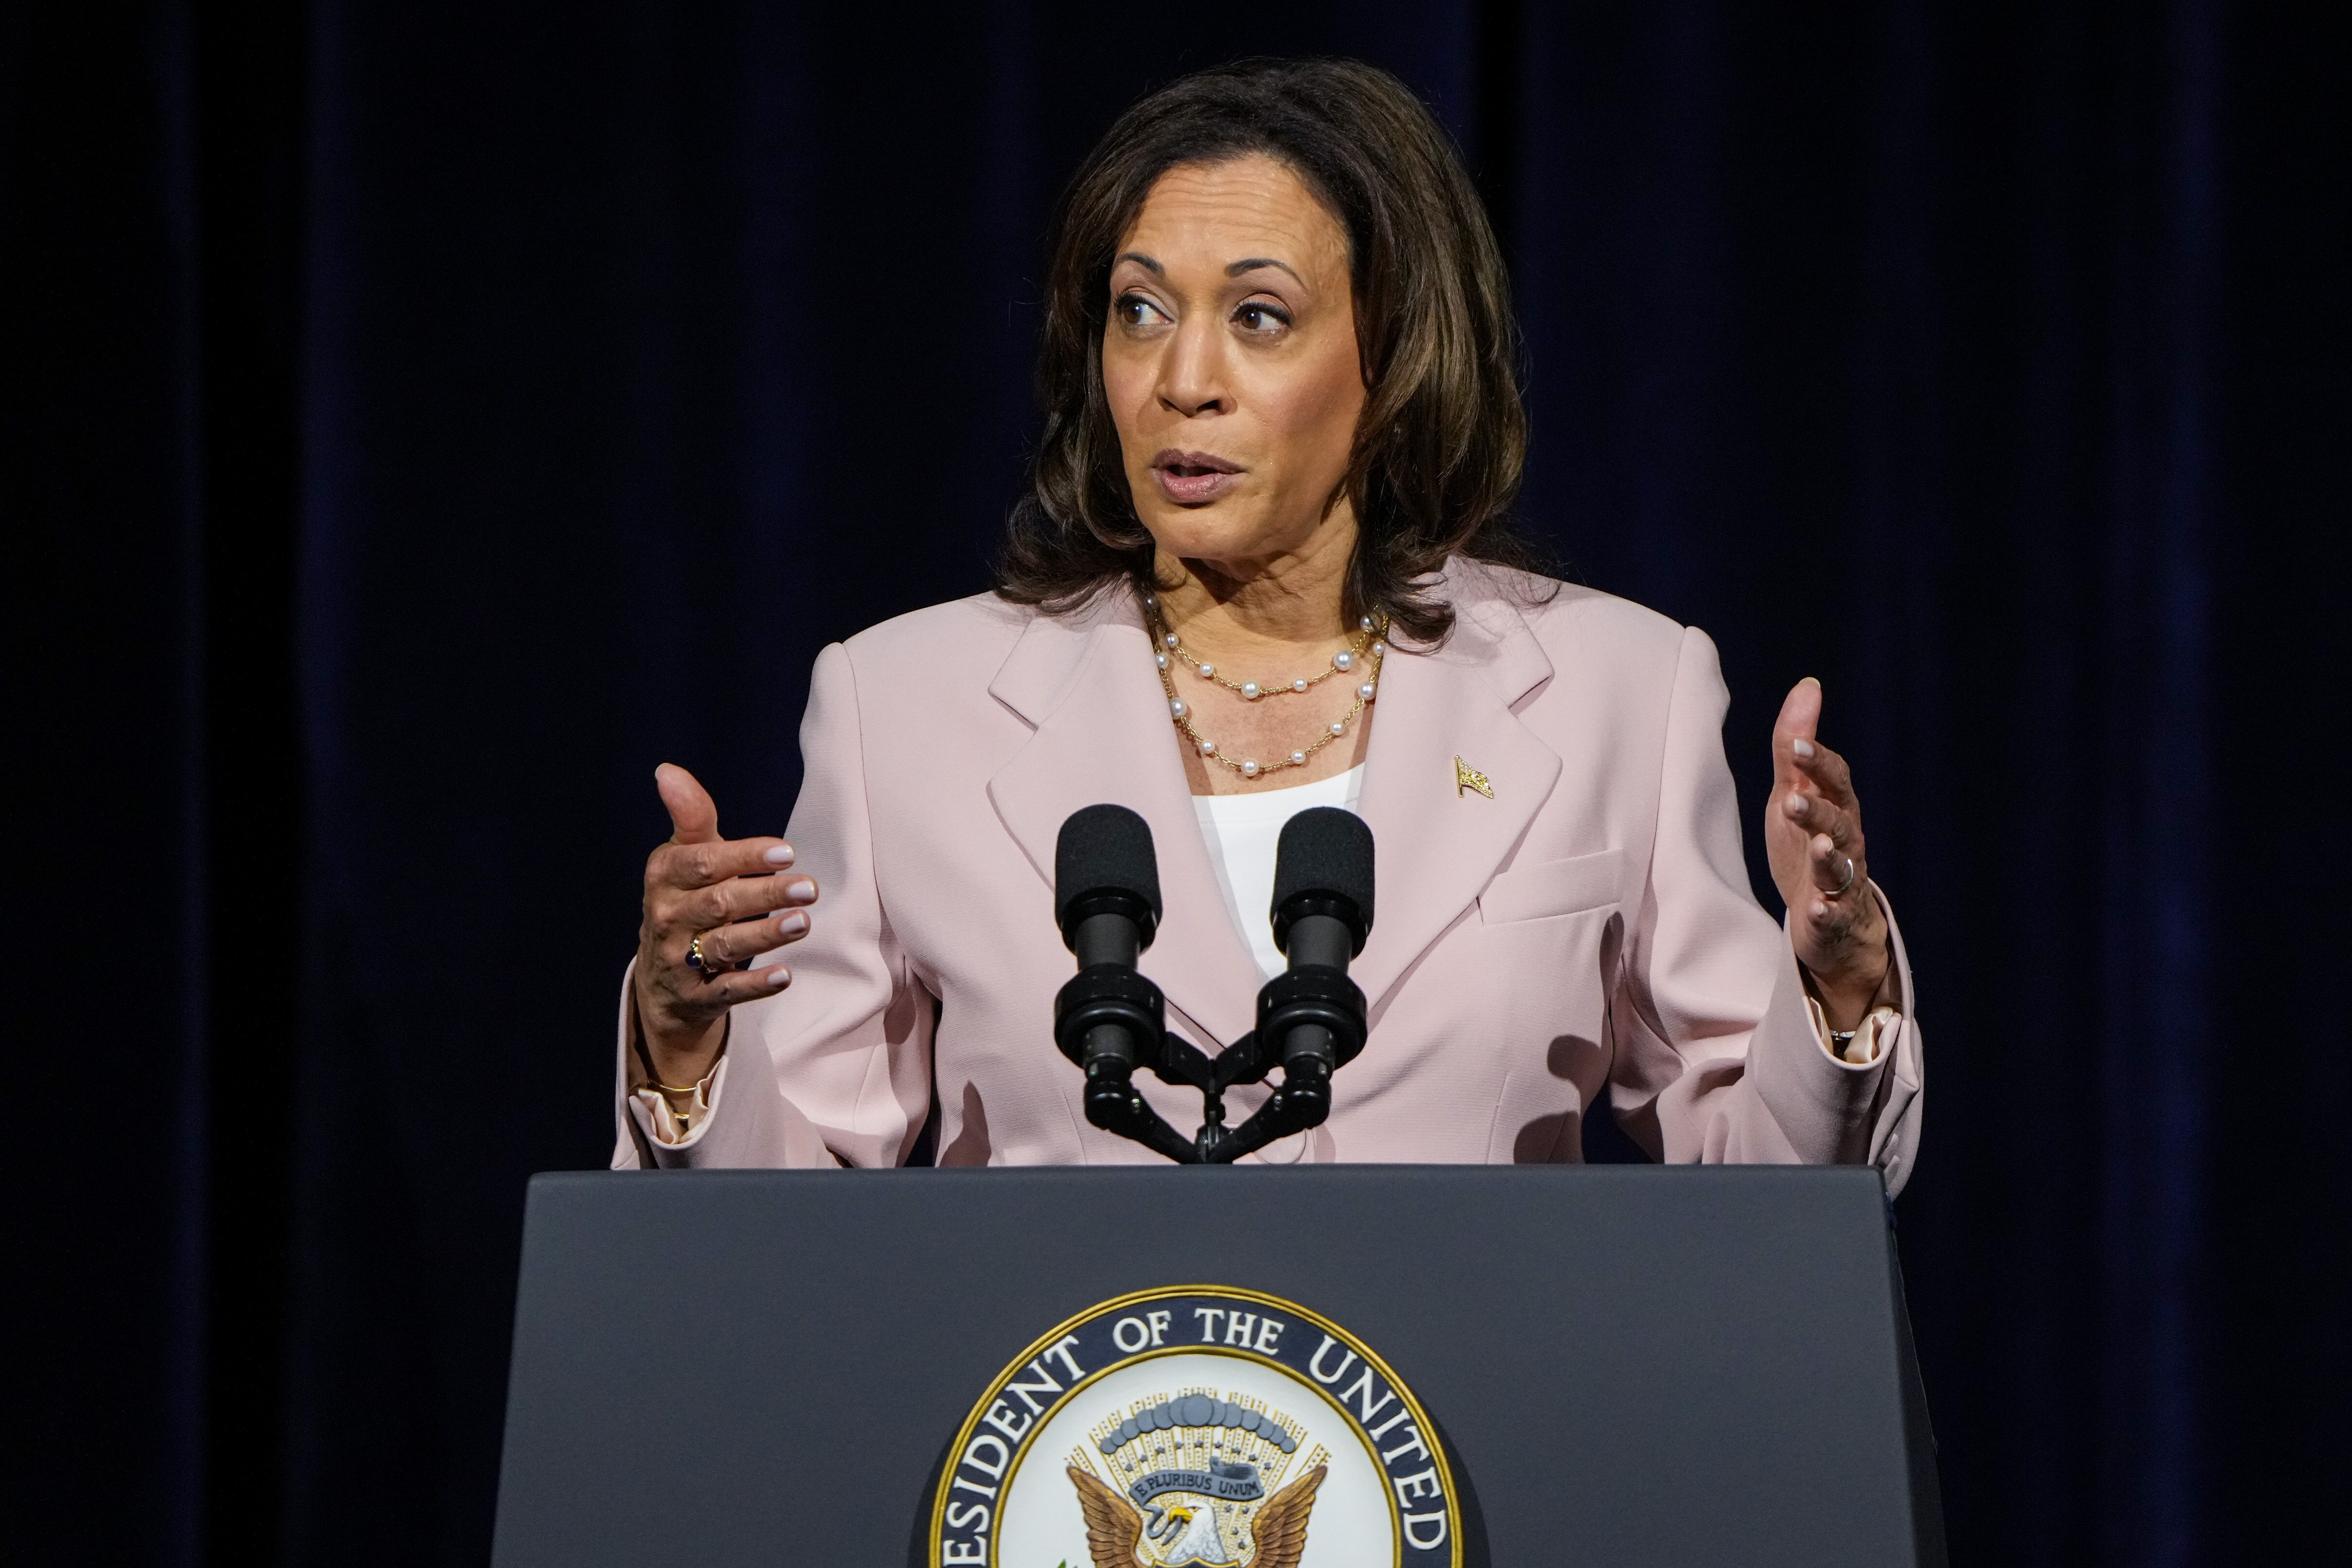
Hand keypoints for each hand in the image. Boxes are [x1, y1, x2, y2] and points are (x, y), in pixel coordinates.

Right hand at [632, 763, 817, 1084]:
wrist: (662, 979)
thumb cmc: (687, 900)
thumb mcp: (684, 858)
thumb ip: (690, 817)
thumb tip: (668, 770)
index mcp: (664, 877)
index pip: (702, 863)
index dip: (742, 856)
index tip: (784, 851)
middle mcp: (667, 918)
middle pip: (718, 903)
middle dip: (764, 895)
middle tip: (808, 887)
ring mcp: (680, 960)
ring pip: (725, 945)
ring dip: (766, 935)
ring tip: (803, 922)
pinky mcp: (698, 997)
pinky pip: (728, 991)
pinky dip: (755, 984)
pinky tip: (784, 976)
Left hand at [1764, 678, 1889, 1030]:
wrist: (1828, 918)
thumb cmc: (1806, 844)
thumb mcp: (1795, 793)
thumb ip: (1796, 746)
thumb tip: (1808, 686)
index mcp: (1835, 807)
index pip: (1833, 780)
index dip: (1817, 763)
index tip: (1796, 745)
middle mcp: (1845, 840)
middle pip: (1838, 821)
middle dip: (1818, 810)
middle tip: (1792, 801)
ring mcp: (1842, 880)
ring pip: (1840, 866)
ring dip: (1828, 856)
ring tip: (1817, 847)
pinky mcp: (1834, 915)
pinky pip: (1833, 914)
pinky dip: (1827, 911)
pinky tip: (1818, 909)